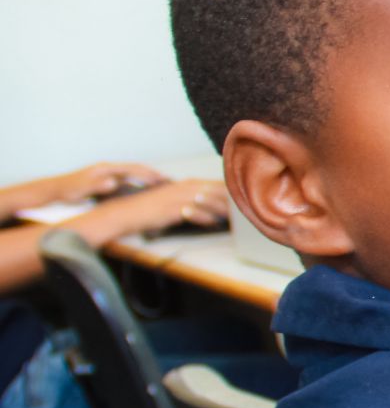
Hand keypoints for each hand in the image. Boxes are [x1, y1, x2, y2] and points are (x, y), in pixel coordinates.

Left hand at [47, 161, 165, 203]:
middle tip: (170, 181)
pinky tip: (145, 188)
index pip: (133, 169)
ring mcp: (108, 173)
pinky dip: (140, 182)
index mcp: (106, 169)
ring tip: (163, 184)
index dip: (149, 175)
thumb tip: (113, 182)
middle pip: (136, 168)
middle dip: (153, 174)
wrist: (56, 188)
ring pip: (134, 173)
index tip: (163, 180)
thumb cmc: (68, 189)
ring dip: (148, 177)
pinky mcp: (107, 179)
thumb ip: (97, 185)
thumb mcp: (81, 189)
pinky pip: (129, 178)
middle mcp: (109, 169)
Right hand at [68, 178, 230, 245]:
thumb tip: (210, 209)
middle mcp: (181, 188)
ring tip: (235, 217)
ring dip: (222, 209)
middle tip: (246, 207)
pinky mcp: (169, 209)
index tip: (244, 197)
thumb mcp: (170, 202)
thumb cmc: (147, 210)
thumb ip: (189, 202)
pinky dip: (204, 217)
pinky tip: (214, 223)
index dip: (229, 191)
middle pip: (213, 190)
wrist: (123, 214)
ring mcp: (176, 198)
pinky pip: (192, 212)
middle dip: (231, 199)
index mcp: (183, 185)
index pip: (212, 184)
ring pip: (206, 201)